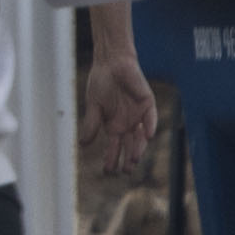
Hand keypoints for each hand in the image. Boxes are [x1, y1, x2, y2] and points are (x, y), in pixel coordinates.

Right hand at [82, 45, 158, 177]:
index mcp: (113, 125)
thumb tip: (83, 145)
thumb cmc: (101, 83)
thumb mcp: (94, 106)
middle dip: (127, 159)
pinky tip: (148, 136)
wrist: (111, 63)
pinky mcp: (147, 104)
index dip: (111, 158)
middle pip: (129, 145)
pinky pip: (150, 118)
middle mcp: (127, 123)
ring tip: (134, 159)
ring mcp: (138, 115)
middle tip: (125, 171)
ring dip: (138, 147)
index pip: (113, 146)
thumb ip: (91, 124)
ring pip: (141, 136)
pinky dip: (150, 126)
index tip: (108, 171)